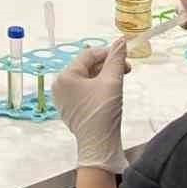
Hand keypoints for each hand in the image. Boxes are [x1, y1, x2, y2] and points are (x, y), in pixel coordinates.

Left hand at [51, 39, 128, 173]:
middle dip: (107, 66)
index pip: (88, 55)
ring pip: (86, 79)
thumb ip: (116, 59)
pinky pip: (83, 91)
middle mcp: (60, 85)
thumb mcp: (112, 82)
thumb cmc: (103, 113)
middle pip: (86, 67)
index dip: (108, 53)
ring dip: (104, 77)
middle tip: (126, 69)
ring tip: (120, 80)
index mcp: (65, 76)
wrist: (99, 146)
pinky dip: (97, 88)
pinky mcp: (69, 109)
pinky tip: (111, 92)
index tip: (125, 55)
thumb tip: (121, 40)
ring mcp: (63, 98)